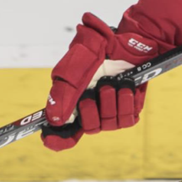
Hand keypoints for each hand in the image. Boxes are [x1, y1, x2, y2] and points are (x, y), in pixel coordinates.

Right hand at [42, 13, 161, 150]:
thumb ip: (63, 93)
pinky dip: (127, 101)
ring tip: (113, 82)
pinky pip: (128, 118)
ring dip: (111, 100)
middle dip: (92, 109)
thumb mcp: (75, 67)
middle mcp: (91, 110)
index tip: (51, 137)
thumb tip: (54, 120)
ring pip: (109, 124)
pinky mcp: (130, 108)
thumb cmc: (98, 51)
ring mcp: (111, 111)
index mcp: (72, 103)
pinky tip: (126, 86)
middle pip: (89, 128)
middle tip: (97, 88)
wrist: (128, 41)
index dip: (57, 139)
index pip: (63, 134)